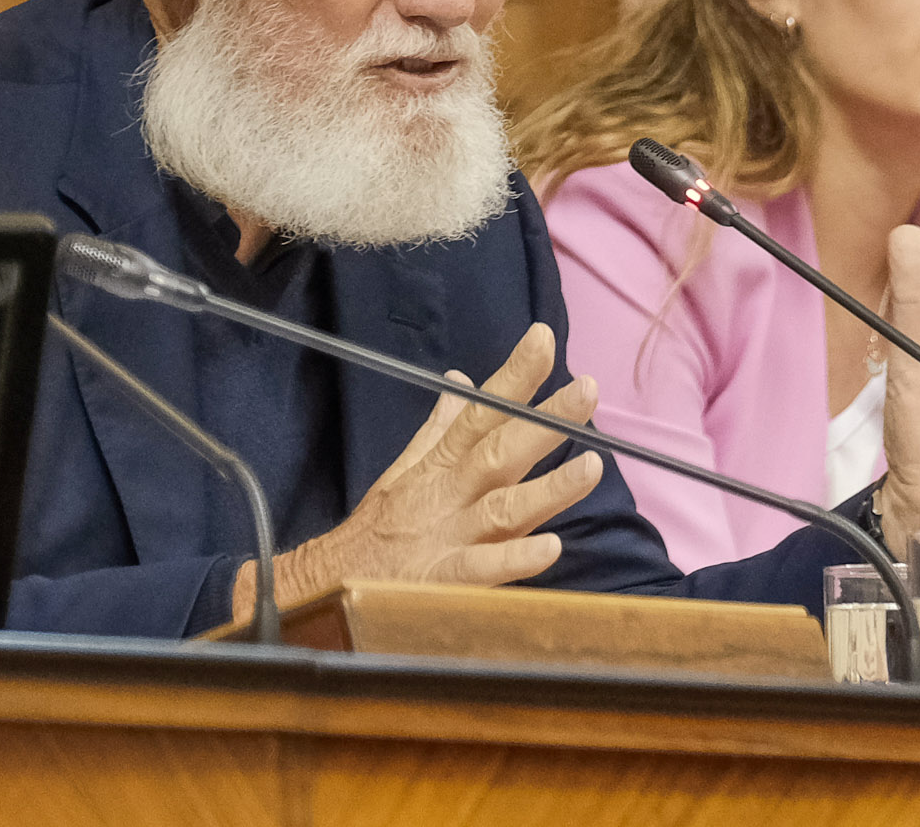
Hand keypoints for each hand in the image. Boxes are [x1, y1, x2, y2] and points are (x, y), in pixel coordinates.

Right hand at [231, 323, 603, 620]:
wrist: (327, 582)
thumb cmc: (379, 526)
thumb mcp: (407, 469)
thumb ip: (441, 427)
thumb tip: (461, 380)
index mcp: (444, 464)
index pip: (484, 411)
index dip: (515, 375)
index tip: (544, 337)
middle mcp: (451, 493)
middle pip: (501, 450)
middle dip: (546, 420)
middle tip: (588, 390)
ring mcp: (448, 536)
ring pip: (503, 508)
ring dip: (548, 488)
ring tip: (592, 468)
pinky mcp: (441, 581)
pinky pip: (481, 570)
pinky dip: (514, 559)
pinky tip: (550, 548)